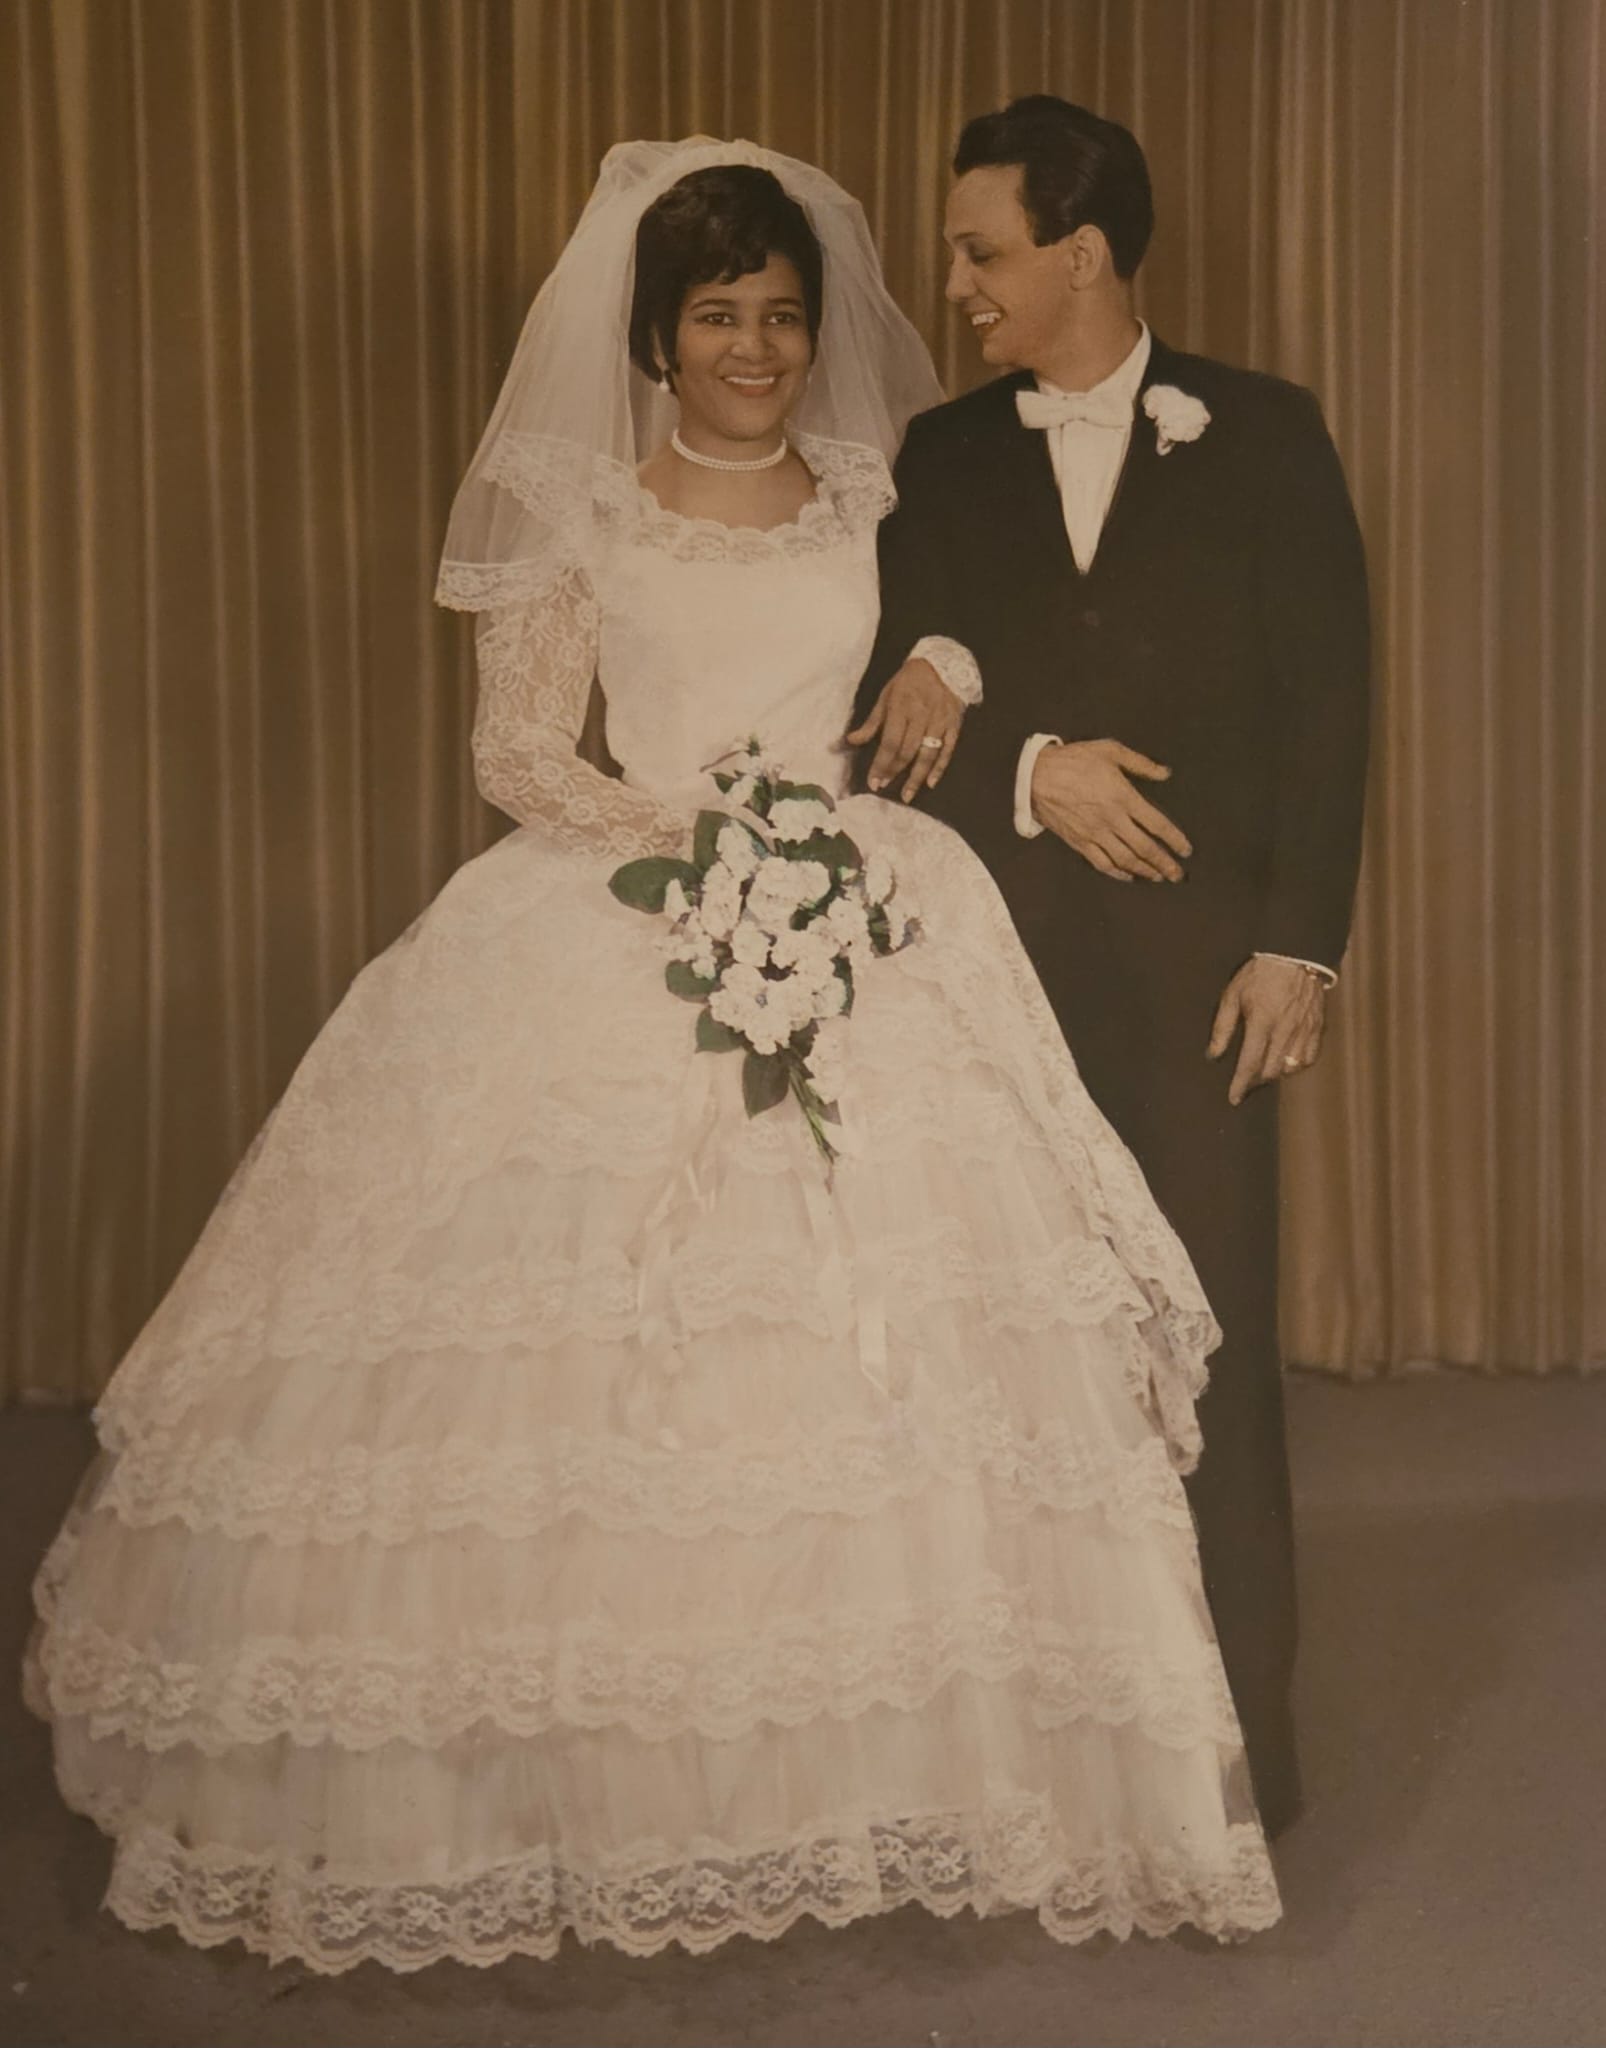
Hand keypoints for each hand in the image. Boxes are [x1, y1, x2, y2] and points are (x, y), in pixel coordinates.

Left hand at [846, 659, 963, 802]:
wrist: (941, 664)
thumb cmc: (908, 682)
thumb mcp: (886, 696)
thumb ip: (871, 722)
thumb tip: (851, 740)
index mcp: (901, 708)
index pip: (890, 743)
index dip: (881, 764)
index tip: (874, 781)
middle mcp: (921, 716)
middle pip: (907, 751)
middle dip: (894, 772)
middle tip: (884, 787)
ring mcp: (939, 721)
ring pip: (927, 754)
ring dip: (916, 777)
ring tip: (907, 795)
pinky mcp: (953, 724)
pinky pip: (948, 750)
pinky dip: (939, 767)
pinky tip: (931, 782)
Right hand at [1030, 739, 1191, 881]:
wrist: (1036, 776)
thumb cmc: (1074, 760)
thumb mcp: (1110, 750)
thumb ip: (1141, 764)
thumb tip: (1165, 774)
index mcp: (1123, 797)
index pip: (1157, 824)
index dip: (1175, 839)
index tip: (1186, 850)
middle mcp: (1112, 820)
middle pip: (1145, 848)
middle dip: (1165, 863)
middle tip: (1178, 874)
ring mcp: (1095, 834)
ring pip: (1125, 860)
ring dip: (1145, 871)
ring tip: (1158, 877)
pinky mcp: (1079, 842)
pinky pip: (1102, 863)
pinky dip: (1117, 873)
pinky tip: (1128, 876)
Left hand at [1207, 956, 1328, 1106]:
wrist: (1294, 955)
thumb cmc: (1259, 974)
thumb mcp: (1232, 995)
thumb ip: (1222, 1027)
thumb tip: (1213, 1054)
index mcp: (1262, 1023)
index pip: (1249, 1063)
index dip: (1240, 1085)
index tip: (1233, 1098)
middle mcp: (1285, 1031)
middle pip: (1271, 1071)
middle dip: (1256, 1082)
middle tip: (1245, 1084)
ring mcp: (1304, 1030)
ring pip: (1291, 1068)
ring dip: (1276, 1075)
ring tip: (1263, 1072)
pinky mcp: (1317, 1027)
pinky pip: (1310, 1057)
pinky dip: (1297, 1066)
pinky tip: (1286, 1063)